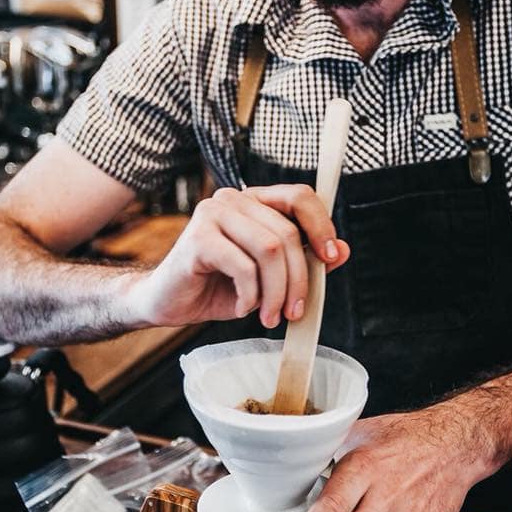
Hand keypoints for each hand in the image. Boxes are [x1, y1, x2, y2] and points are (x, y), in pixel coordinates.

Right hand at [133, 184, 349, 327]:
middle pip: (288, 232)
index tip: (330, 259)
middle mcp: (233, 199)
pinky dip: (250, 296)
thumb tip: (342, 252)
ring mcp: (212, 214)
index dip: (321, 225)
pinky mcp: (198, 238)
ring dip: (277, 291)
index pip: (299, 196)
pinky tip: (242, 307)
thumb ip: (304, 262)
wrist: (168, 302)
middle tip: (294, 312)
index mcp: (253, 201)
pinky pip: (244, 266)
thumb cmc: (217, 287)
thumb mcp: (269, 279)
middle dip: (298, 279)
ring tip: (269, 315)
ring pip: (270, 249)